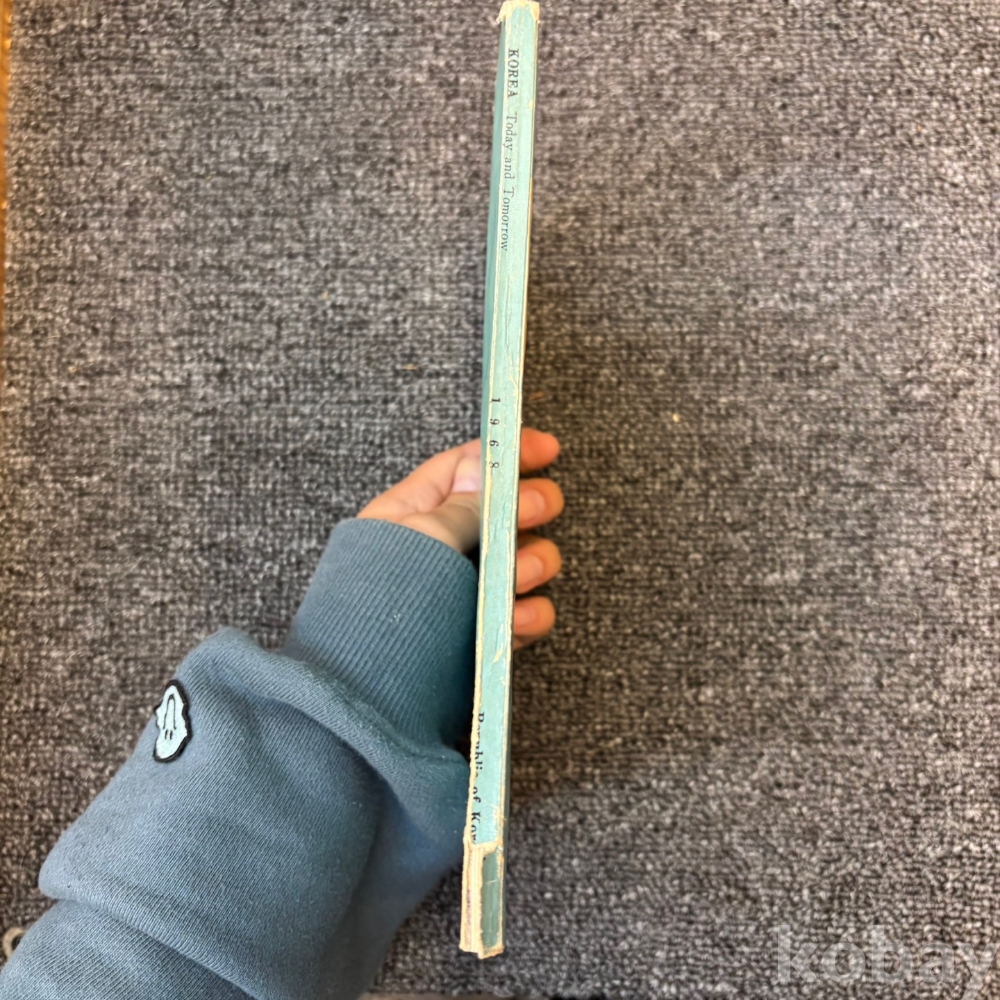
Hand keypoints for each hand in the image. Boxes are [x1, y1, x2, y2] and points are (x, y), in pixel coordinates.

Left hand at [356, 428, 563, 649]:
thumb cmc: (375, 608)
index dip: (508, 454)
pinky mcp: (486, 632)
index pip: (467, 467)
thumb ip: (463, 507)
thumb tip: (489, 472)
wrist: (364, 694)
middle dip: (530, 504)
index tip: (546, 449)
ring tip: (520, 573)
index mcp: (416, 513)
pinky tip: (518, 615)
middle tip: (533, 509)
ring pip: (526, 560)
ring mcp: (468, 591)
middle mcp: (446, 548)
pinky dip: (532, 612)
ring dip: (535, 559)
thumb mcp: (420, 539)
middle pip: (506, 510)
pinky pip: (527, 612)